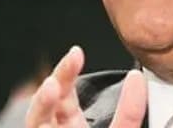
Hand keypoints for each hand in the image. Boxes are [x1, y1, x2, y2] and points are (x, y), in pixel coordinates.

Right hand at [25, 46, 146, 127]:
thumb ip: (130, 112)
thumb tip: (137, 78)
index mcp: (71, 127)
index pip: (64, 93)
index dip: (67, 71)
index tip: (77, 52)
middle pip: (47, 100)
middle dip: (58, 78)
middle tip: (72, 57)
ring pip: (35, 119)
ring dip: (42, 103)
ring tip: (51, 87)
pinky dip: (41, 119)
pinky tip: (48, 108)